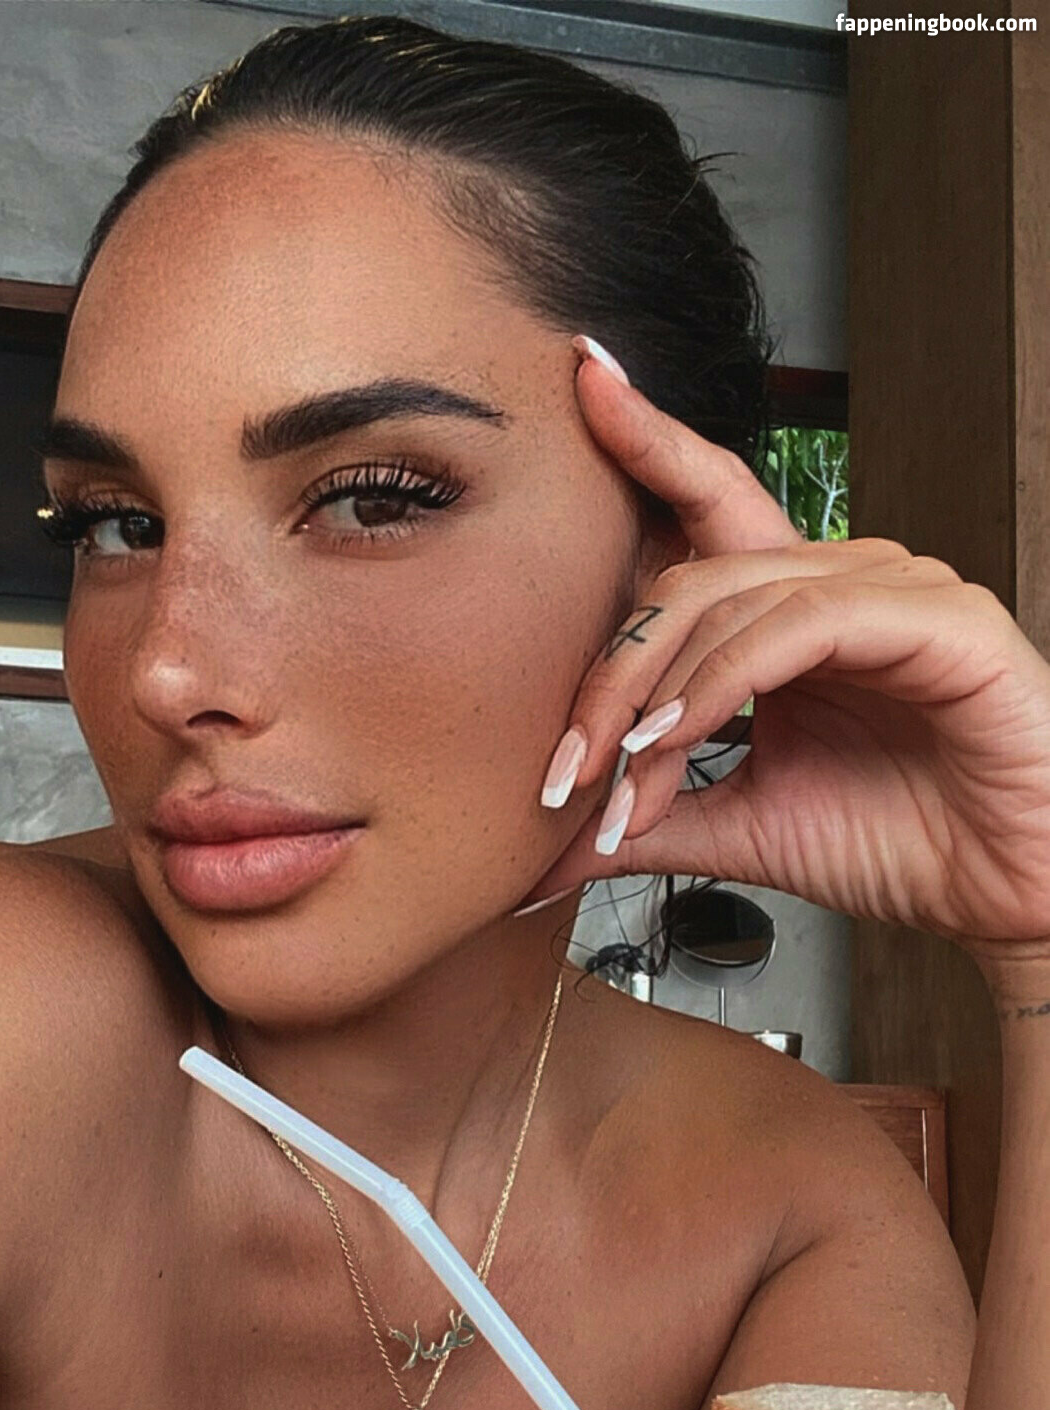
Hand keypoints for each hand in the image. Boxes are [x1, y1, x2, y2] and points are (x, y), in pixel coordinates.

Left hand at [517, 342, 1049, 974]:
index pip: (710, 507)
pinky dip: (728, 677)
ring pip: (735, 599)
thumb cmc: (896, 842)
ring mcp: (894, 588)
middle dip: (613, 673)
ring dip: (661, 692)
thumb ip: (647, 813)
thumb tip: (542, 852)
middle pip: (691, 577)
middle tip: (565, 768)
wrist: (1002, 892)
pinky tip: (684, 732)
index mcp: (795, 610)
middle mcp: (843, 580)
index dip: (651, 439)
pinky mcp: (937, 618)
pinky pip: (803, 623)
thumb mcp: (738, 825)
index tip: (585, 380)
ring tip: (621, 774)